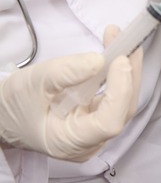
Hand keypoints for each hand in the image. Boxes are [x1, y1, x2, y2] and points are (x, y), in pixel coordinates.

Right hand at [0, 25, 141, 161]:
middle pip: (122, 110)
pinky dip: (118, 74)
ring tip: (120, 40)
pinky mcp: (98, 119)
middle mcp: (90, 143)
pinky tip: (116, 53)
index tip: (120, 60)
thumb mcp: (34, 82)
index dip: (120, 91)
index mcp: (69, 142)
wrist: (6, 114)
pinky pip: (116, 97)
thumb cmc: (14, 103)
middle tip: (127, 40)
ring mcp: (97, 133)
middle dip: (127, 73)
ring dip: (126, 69)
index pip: (108, 122)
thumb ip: (66, 73)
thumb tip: (99, 61)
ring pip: (123, 102)